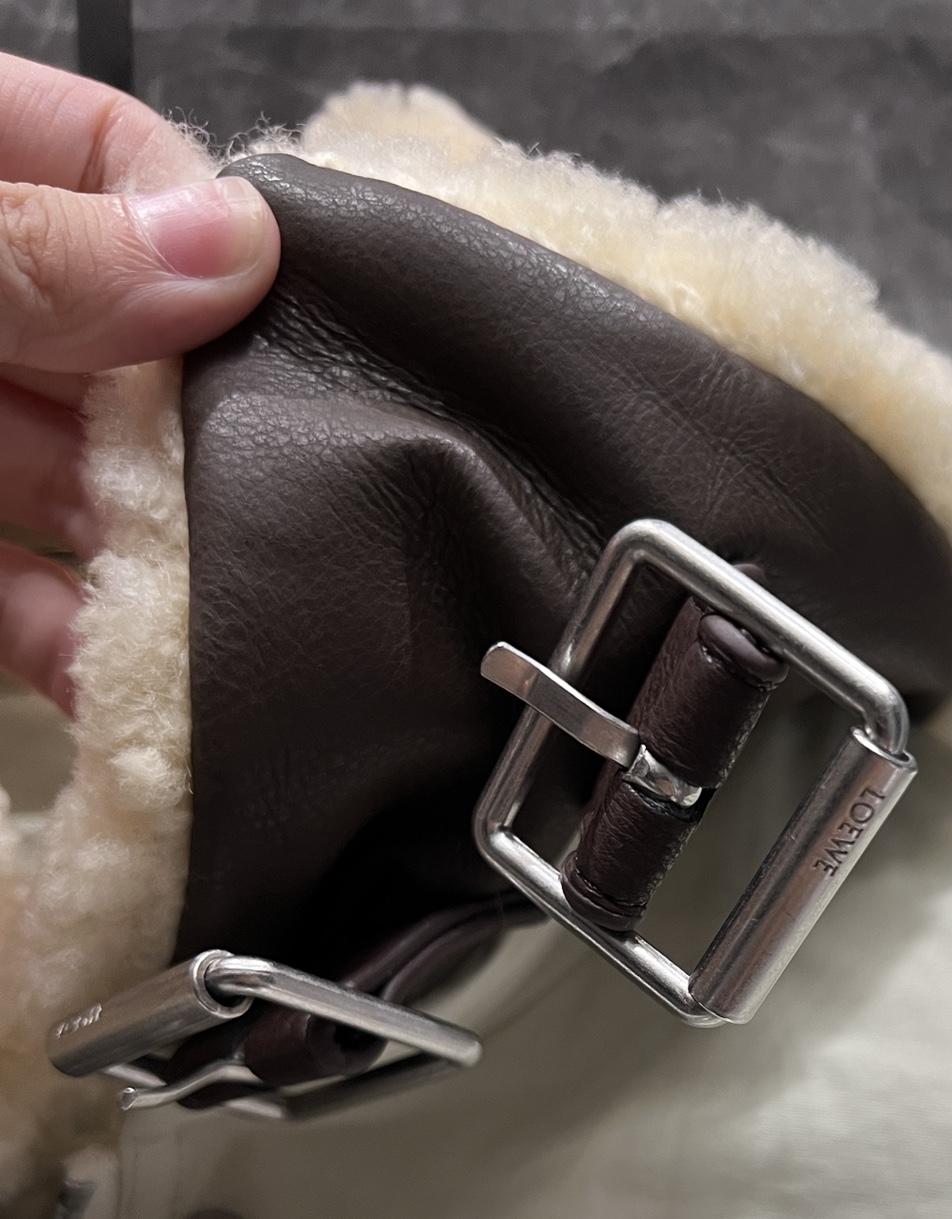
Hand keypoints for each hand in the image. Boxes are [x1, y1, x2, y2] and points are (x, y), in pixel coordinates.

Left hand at [0, 53, 279, 711]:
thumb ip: (33, 249)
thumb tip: (236, 243)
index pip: (113, 160)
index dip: (206, 232)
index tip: (280, 320)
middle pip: (123, 341)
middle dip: (199, 428)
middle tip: (277, 496)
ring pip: (82, 480)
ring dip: (155, 552)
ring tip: (224, 614)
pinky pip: (15, 590)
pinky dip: (72, 640)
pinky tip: (129, 680)